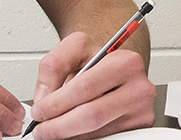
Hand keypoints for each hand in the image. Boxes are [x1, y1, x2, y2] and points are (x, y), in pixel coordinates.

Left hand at [30, 31, 156, 139]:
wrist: (115, 68)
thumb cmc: (96, 60)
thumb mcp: (73, 49)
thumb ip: (53, 66)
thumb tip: (44, 98)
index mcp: (125, 63)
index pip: (84, 87)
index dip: (55, 103)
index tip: (39, 111)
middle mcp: (139, 87)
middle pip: (92, 115)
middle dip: (59, 126)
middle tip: (41, 129)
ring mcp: (142, 112)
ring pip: (96, 132)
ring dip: (69, 135)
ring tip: (54, 128)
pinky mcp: (139, 128)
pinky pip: (104, 139)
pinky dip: (82, 138)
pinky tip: (72, 130)